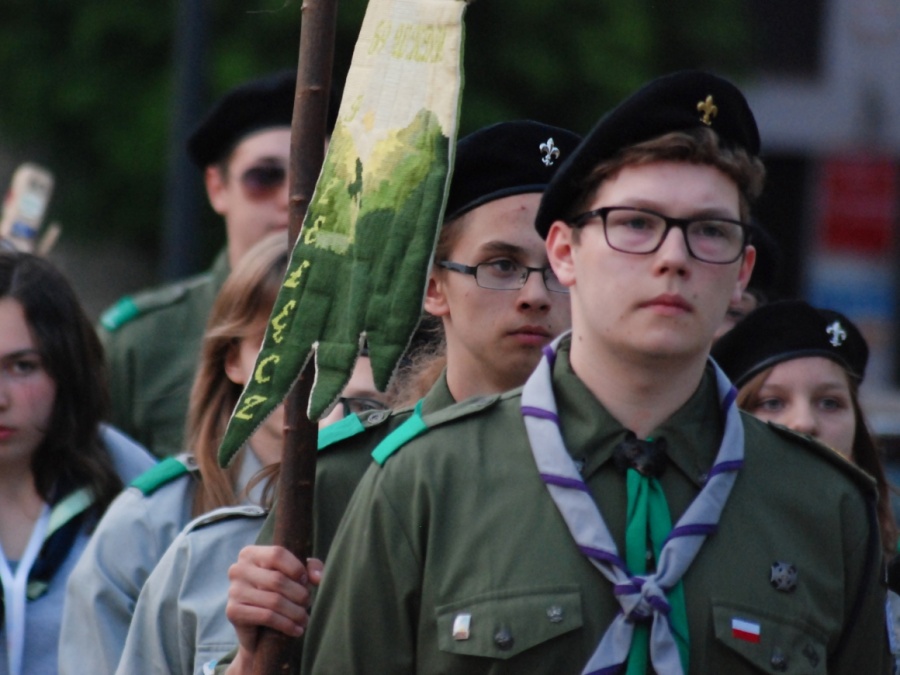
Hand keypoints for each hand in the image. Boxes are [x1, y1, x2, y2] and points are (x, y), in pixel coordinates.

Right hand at [225, 545, 322, 671]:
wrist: (258, 629)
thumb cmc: (279, 593)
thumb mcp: (296, 575)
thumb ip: (311, 568)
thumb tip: (319, 577)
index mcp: (250, 553)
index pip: (277, 554)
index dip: (297, 568)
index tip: (306, 582)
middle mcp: (238, 569)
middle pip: (277, 579)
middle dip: (299, 594)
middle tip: (308, 604)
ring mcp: (233, 590)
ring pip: (274, 600)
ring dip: (296, 612)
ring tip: (305, 619)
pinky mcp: (233, 611)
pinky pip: (266, 616)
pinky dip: (286, 624)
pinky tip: (296, 630)